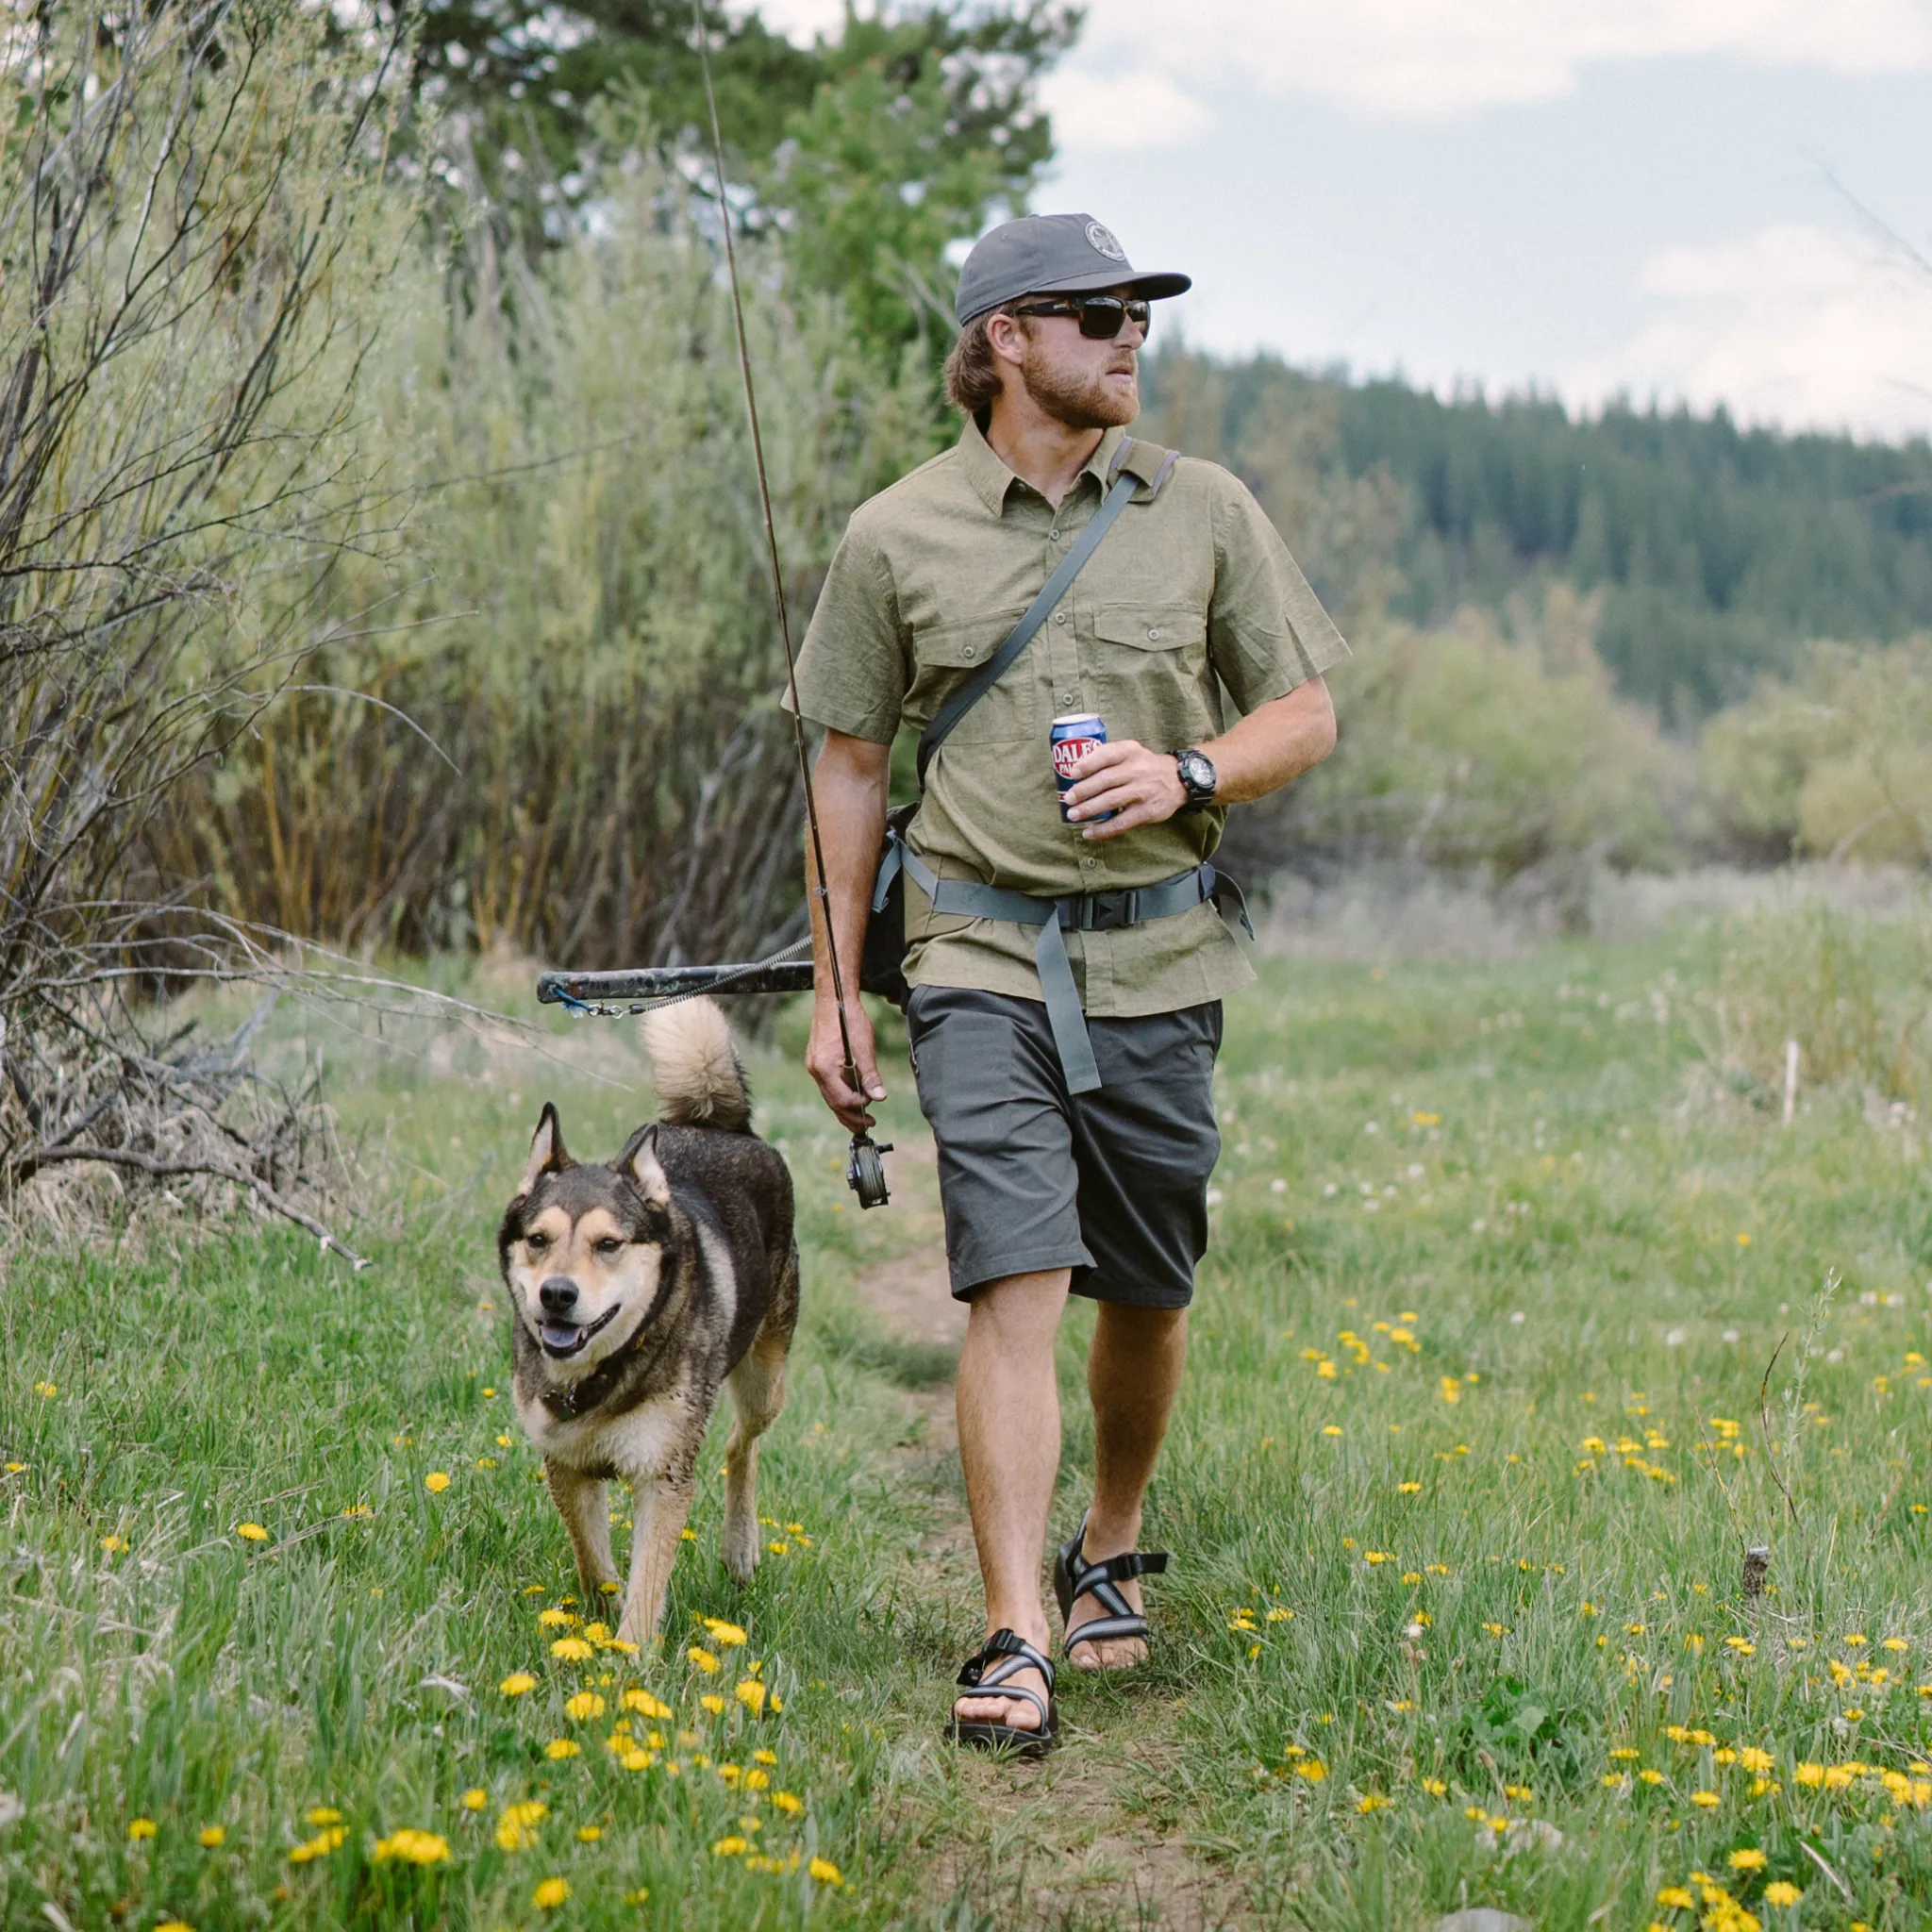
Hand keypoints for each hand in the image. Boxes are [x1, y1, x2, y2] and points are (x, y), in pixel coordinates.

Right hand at [806, 998, 884, 1132]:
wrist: (833, 997)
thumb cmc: (848, 1018)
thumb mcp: (863, 1047)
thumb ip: (870, 1074)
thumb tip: (879, 1097)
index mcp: (825, 1068)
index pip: (842, 1100)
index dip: (859, 1109)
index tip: (873, 1113)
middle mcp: (816, 1070)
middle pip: (833, 1103)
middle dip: (851, 1117)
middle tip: (868, 1126)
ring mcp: (814, 1066)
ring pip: (830, 1096)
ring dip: (846, 1109)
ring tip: (861, 1119)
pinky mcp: (818, 1061)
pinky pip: (828, 1086)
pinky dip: (840, 1095)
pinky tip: (852, 1098)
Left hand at [1062, 739, 1186, 838]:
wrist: (1178, 780)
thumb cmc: (1145, 766)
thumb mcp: (1131, 752)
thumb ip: (1108, 757)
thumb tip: (1073, 772)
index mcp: (1130, 751)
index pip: (1107, 754)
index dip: (1088, 763)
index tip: (1072, 773)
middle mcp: (1138, 769)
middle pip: (1106, 780)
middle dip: (1083, 790)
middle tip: (1067, 799)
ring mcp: (1143, 791)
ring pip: (1111, 801)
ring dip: (1089, 809)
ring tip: (1073, 815)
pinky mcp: (1147, 811)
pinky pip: (1121, 822)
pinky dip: (1103, 829)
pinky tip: (1089, 833)